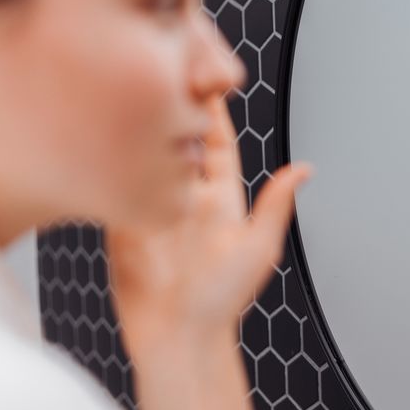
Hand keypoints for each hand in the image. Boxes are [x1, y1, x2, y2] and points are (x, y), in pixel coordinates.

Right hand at [106, 96, 310, 370]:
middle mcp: (186, 196)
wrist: (177, 337)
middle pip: (177, 139)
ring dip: (139, 126)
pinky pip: (114, 182)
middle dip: (173, 106)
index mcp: (221, 198)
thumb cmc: (222, 300)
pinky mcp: (120, 221)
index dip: (211, 111)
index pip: (217, 142)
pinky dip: (109, 159)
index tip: (207, 78)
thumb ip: (276, 205)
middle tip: (165, 72)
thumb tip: (306, 169)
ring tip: (134, 93)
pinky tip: (103, 134)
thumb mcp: (258, 248)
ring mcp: (151, 206)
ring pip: (144, 153)